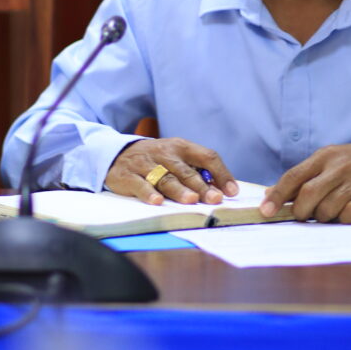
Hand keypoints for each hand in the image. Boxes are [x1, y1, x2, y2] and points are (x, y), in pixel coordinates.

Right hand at [106, 137, 237, 205]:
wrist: (118, 153)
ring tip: (191, 200)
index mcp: (182, 147)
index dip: (221, 173)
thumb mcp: (176, 158)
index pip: (207, 156)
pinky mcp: (129, 176)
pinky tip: (157, 202)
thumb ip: (195, 171)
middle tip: (214, 199)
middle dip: (202, 186)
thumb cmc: (156, 160)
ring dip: (179, 190)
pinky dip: (149, 193)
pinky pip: (140, 185)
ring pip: (165, 178)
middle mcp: (165, 153)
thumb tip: (219, 190)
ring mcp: (146, 164)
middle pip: (186, 171)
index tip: (232, 191)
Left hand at [259, 143, 350, 222]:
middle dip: (300, 211)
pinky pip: (347, 217)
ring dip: (323, 217)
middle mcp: (338, 168)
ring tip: (331, 211)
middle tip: (304, 215)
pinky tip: (347, 213)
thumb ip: (302, 176)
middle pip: (307, 195)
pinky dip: (343, 220)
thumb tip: (270, 194)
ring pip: (326, 209)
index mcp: (324, 157)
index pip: (294, 176)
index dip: (277, 195)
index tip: (266, 211)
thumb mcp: (329, 161)